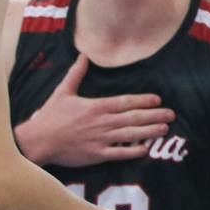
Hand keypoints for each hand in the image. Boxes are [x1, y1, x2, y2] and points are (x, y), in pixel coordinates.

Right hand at [15, 54, 173, 165]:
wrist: (38, 140)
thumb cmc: (50, 116)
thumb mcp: (63, 92)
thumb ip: (76, 74)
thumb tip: (83, 55)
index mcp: (95, 106)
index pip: (125, 102)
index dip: (143, 100)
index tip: (157, 99)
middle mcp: (101, 122)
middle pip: (132, 118)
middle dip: (153, 115)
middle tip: (171, 114)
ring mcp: (100, 139)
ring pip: (130, 135)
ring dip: (149, 132)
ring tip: (164, 129)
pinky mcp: (96, 154)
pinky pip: (119, 153)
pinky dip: (133, 151)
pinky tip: (145, 149)